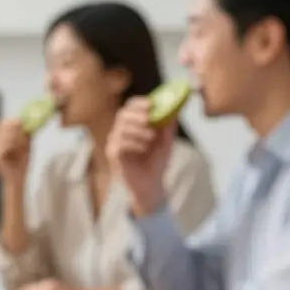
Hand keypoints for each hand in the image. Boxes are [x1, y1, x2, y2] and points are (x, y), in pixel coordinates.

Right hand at [0, 117, 30, 182]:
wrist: (18, 179)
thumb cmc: (21, 163)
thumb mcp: (25, 145)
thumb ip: (24, 133)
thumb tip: (28, 120)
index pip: (1, 123)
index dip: (12, 121)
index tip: (23, 122)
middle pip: (1, 126)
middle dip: (15, 128)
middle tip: (24, 133)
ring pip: (4, 134)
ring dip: (15, 137)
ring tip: (23, 144)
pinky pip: (5, 144)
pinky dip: (13, 144)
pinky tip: (19, 149)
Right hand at [105, 96, 175, 216]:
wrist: (151, 185)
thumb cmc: (157, 163)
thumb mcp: (166, 142)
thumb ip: (169, 127)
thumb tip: (176, 109)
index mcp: (133, 125)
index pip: (130, 107)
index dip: (139, 103)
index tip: (150, 104)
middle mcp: (121, 131)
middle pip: (122, 114)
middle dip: (136, 115)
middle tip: (148, 119)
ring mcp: (115, 143)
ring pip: (121, 128)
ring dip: (138, 131)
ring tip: (150, 138)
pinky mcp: (113, 155)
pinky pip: (120, 144)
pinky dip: (133, 144)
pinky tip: (143, 149)